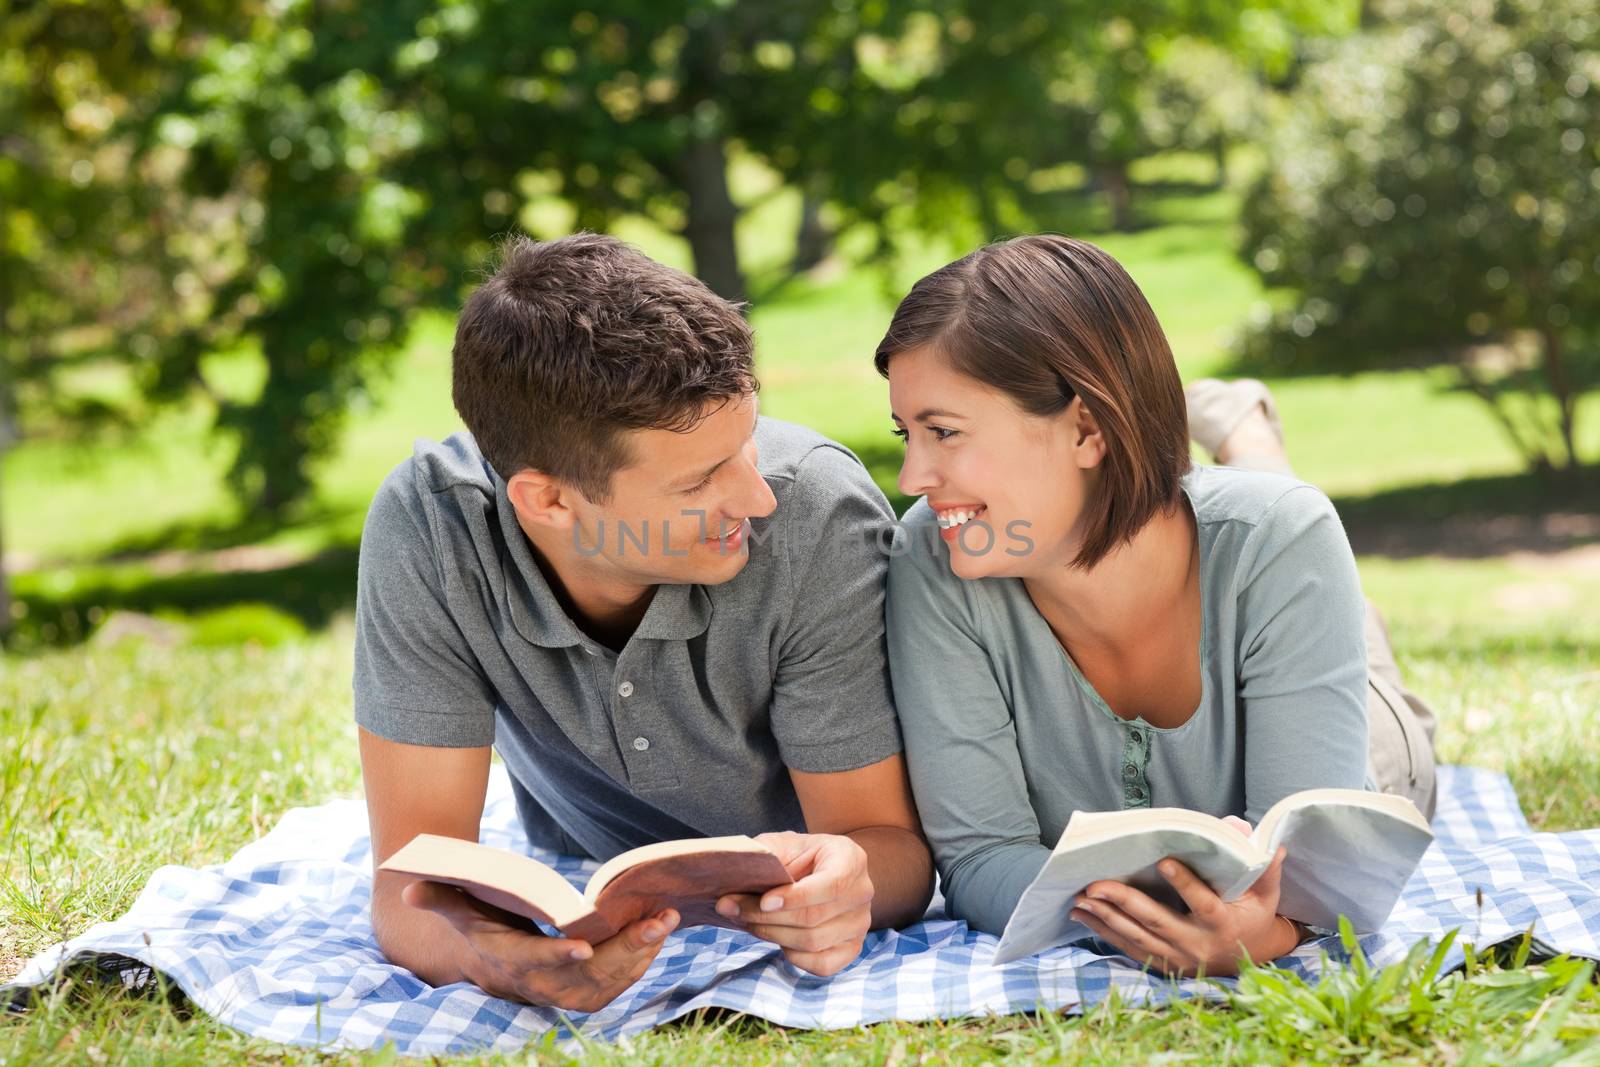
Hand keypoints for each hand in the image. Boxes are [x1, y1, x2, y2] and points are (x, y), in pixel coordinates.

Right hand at [403, 880, 677, 1011]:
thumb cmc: (475, 919)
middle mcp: (537, 984)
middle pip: (585, 978)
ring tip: (667, 920)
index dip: (555, 957)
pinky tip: (659, 933)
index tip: (583, 944)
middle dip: (625, 952)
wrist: (486, 955)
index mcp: (506, 961)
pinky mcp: (583, 989)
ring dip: (641, 956)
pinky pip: (616, 984)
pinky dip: (640, 961)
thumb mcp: (456, 905)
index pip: (532, 964)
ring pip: (607, 985)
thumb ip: (438, 895)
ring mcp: (562, 991)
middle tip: (659, 920)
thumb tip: (408, 885)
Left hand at [714, 831, 873, 976]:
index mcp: (851, 859)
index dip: (795, 897)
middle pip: (815, 917)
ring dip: (772, 935)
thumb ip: (765, 857)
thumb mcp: (782, 844)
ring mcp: (860, 924)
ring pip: (814, 942)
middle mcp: (862, 892)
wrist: (820, 870)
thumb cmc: (799, 856)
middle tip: (732, 908)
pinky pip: (822, 964)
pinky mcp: (852, 949)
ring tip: (746, 920)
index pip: (831, 884)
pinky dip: (793, 955)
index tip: (763, 900)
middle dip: (767, 917)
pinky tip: (777, 937)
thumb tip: (741, 876)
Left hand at [1069, 846, 1298, 977]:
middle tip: (1095, 884)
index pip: (1203, 902)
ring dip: (1105, 917)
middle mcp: (1197, 943)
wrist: (1247, 960)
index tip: (1163, 861)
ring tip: (1079, 898)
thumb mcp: (1266, 895)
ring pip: (1136, 936)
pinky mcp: (1162, 964)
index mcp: (1222, 923)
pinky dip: (1103, 932)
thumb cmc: (1253, 918)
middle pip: (1156, 920)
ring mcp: (1177, 957)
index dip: (1184, 883)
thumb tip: (1271, 844)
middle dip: (1124, 902)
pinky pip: (1128, 948)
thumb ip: (1265, 870)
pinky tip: (1082, 916)